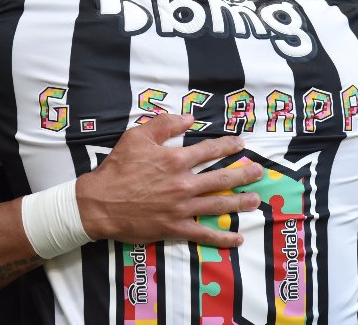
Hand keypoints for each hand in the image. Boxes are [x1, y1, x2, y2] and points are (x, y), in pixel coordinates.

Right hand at [75, 113, 261, 246]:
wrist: (98, 203)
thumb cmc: (116, 168)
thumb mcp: (136, 137)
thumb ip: (164, 124)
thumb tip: (189, 118)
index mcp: (175, 160)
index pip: (209, 150)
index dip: (227, 146)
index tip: (240, 144)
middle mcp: (183, 183)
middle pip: (221, 178)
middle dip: (243, 174)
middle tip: (259, 171)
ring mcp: (181, 208)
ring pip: (218, 204)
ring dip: (239, 202)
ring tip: (255, 200)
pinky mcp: (174, 228)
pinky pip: (203, 233)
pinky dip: (221, 238)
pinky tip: (237, 239)